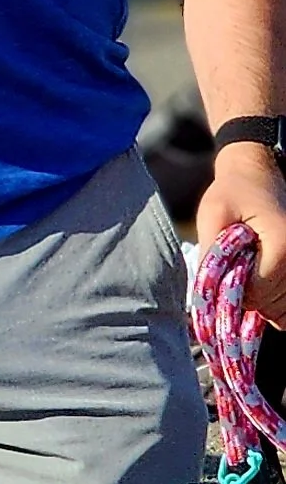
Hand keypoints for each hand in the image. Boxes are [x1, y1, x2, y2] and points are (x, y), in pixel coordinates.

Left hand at [196, 145, 285, 318]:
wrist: (257, 174)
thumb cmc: (233, 191)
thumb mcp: (213, 214)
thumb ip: (210, 253)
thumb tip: (205, 292)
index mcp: (282, 246)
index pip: (257, 292)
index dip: (233, 287)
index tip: (224, 266)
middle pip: (269, 304)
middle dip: (245, 294)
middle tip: (233, 264)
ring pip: (279, 309)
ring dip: (258, 298)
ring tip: (246, 266)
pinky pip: (285, 306)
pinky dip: (270, 300)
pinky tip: (257, 279)